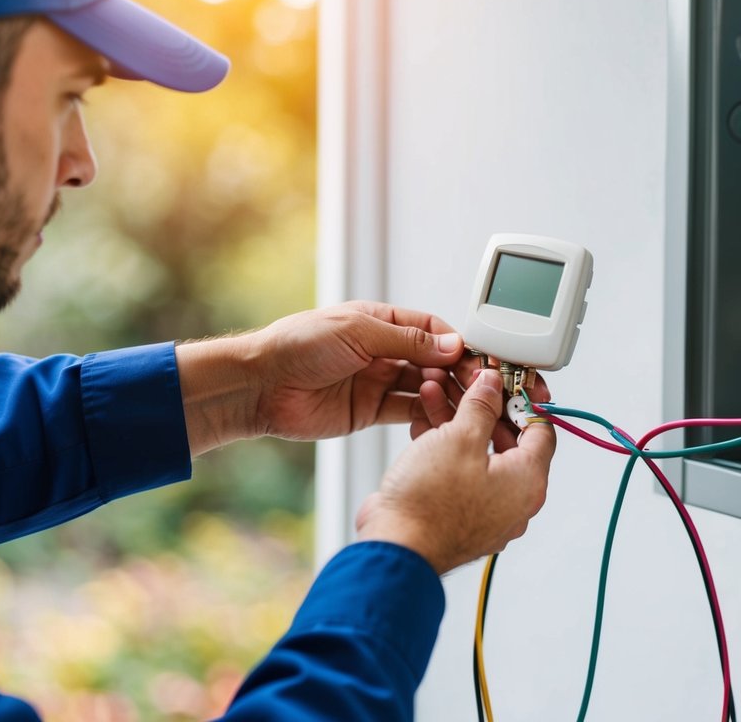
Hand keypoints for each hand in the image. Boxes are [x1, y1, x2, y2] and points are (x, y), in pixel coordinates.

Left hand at [176, 301, 467, 454]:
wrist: (260, 385)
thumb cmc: (298, 345)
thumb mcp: (359, 331)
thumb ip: (408, 340)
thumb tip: (452, 343)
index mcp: (381, 321)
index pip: (432, 330)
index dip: (456, 344)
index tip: (477, 358)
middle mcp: (383, 350)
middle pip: (433, 361)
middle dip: (457, 372)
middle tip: (480, 387)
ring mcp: (377, 381)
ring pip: (424, 389)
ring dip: (444, 395)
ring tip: (461, 404)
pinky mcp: (370, 411)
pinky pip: (407, 413)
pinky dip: (425, 416)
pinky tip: (440, 419)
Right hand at [355, 369, 555, 573]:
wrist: (395, 547)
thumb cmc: (430, 505)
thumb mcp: (460, 437)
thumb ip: (481, 406)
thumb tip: (492, 388)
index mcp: (528, 482)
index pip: (540, 430)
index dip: (522, 400)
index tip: (505, 382)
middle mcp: (514, 501)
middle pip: (508, 441)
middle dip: (483, 408)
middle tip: (468, 386)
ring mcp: (487, 511)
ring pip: (479, 455)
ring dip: (459, 423)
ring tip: (437, 395)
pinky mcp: (460, 515)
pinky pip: (461, 474)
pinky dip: (447, 449)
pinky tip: (426, 424)